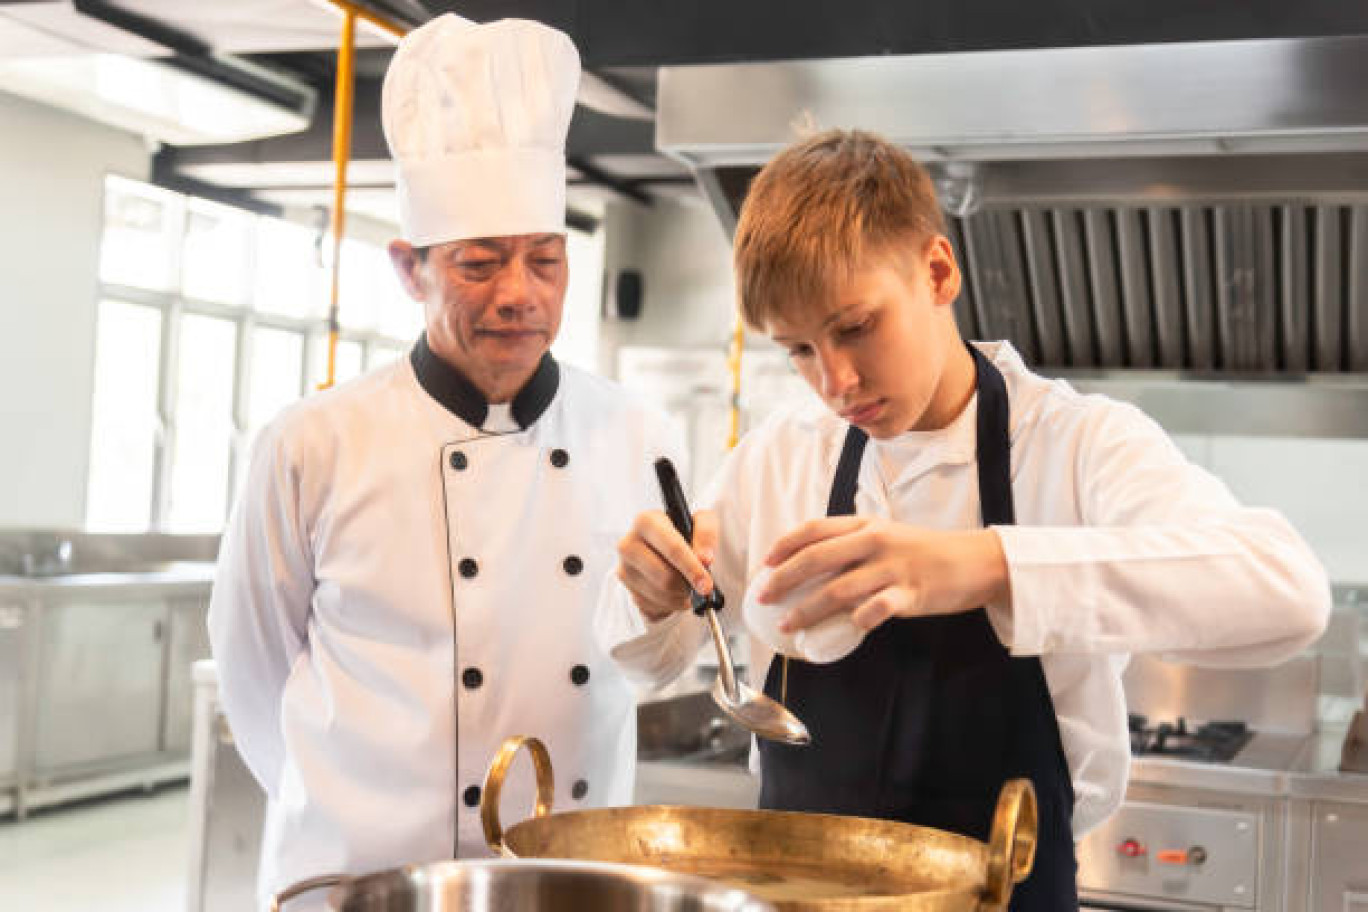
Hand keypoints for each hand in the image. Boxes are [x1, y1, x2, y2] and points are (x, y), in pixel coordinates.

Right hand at [616, 509, 718, 621]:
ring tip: (688, 587)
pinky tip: (675, 592)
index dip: (691, 568)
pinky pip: (653, 608)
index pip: (672, 548)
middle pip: (665, 577)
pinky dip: (670, 605)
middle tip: (702, 586)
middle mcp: (628, 545)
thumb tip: (704, 559)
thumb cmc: (684, 531)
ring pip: (661, 595)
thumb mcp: (701, 521)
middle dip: (687, 586)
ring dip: (681, 597)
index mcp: (645, 522)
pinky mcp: (627, 591)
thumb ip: (706, 534)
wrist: (667, 546)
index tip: (707, 584)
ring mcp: (624, 570)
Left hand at [758, 517, 1009, 632]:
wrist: (974, 561)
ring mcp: (892, 567)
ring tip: (788, 625)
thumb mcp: (885, 536)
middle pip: (816, 559)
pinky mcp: (911, 593)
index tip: (764, 564)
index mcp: (865, 525)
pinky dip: (857, 620)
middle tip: (763, 598)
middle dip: (783, 580)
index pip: (814, 529)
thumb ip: (851, 547)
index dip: (784, 546)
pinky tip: (846, 628)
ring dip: (808, 609)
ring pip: (838, 589)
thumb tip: (809, 568)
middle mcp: (875, 542)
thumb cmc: (923, 552)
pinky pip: (875, 610)